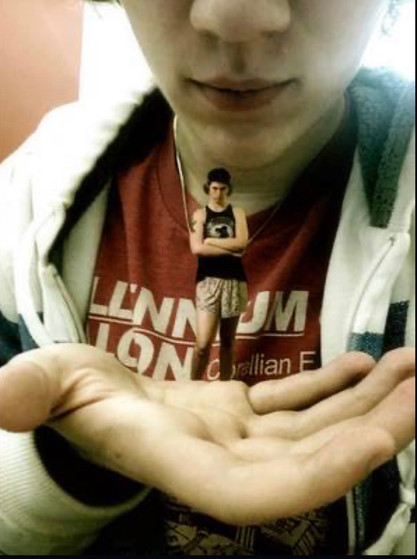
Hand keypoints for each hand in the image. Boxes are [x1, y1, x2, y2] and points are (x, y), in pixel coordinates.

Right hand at [0, 344, 413, 524]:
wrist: (90, 400)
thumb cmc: (67, 397)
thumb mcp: (46, 386)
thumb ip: (32, 394)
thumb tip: (0, 400)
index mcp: (180, 463)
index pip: (258, 494)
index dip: (317, 478)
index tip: (372, 443)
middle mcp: (220, 458)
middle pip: (307, 460)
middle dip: (371, 430)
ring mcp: (237, 436)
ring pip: (313, 428)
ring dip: (365, 403)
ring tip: (410, 369)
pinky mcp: (242, 412)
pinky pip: (296, 404)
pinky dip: (332, 386)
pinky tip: (363, 365)